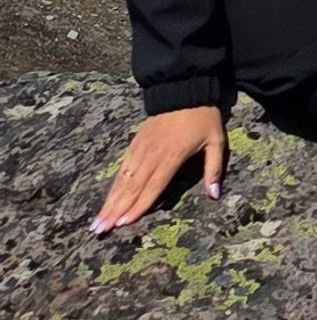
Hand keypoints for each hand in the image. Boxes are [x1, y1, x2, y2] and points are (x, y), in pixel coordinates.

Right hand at [94, 107, 227, 232]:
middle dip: (115, 211)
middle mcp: (151, 155)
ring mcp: (140, 149)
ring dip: (109, 202)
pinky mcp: (134, 144)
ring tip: (96, 221)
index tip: (123, 224)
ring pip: (122, 180)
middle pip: (131, 188)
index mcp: (171, 157)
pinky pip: (121, 168)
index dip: (138, 206)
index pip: (152, 187)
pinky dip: (112, 185)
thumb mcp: (216, 141)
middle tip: (99, 231)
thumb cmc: (203, 117)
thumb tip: (215, 195)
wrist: (183, 89)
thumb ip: (214, 169)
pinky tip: (106, 199)